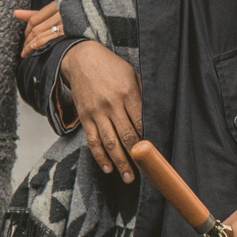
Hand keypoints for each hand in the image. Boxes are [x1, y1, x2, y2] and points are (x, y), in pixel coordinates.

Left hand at [14, 2, 64, 56]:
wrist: (96, 25)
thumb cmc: (69, 18)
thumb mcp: (53, 13)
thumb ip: (34, 14)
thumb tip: (15, 13)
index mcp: (56, 5)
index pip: (34, 19)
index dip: (27, 30)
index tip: (25, 37)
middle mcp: (59, 13)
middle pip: (36, 29)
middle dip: (28, 40)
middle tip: (24, 49)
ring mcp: (64, 24)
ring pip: (40, 35)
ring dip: (30, 46)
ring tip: (26, 53)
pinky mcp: (67, 34)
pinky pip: (48, 40)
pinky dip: (38, 46)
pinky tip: (34, 51)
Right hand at [60, 41, 142, 181]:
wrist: (82, 60)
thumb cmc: (112, 67)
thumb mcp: (132, 75)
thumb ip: (142, 95)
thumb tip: (154, 117)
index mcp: (128, 93)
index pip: (140, 122)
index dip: (147, 140)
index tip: (154, 155)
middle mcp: (112, 104)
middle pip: (126, 136)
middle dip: (135, 157)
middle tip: (143, 173)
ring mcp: (97, 112)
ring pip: (109, 142)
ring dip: (119, 162)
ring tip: (128, 177)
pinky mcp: (85, 117)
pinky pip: (92, 140)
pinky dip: (99, 156)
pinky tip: (107, 168)